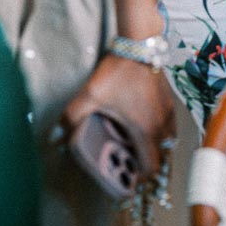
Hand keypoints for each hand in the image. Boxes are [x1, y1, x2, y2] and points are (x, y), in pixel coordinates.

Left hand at [58, 54, 176, 179]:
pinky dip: (159, 133)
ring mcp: (169, 113)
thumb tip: (55, 138)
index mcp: (145, 131)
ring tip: (135, 148)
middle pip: (161, 157)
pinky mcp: (170, 102)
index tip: (128, 181)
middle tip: (128, 165)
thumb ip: (71, 118)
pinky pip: (169, 127)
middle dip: (146, 165)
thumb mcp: (90, 96)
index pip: (151, 167)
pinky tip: (142, 126)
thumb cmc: (118, 72)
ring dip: (154, 149)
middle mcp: (162, 125)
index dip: (140, 178)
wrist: (139, 45)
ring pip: (167, 142)